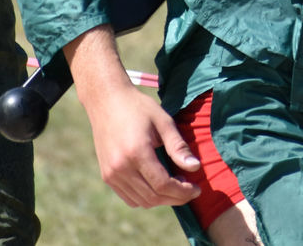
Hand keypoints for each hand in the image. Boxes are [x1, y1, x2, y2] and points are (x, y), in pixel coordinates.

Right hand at [84, 80, 202, 209]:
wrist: (106, 100)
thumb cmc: (138, 107)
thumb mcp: (163, 121)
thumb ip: (178, 146)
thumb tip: (195, 167)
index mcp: (136, 152)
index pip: (163, 184)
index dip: (182, 191)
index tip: (197, 189)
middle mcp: (120, 167)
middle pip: (153, 197)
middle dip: (176, 198)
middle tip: (190, 190)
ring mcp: (111, 174)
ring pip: (141, 201)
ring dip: (162, 200)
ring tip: (176, 186)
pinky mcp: (107, 176)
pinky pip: (129, 198)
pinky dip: (146, 198)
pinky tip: (158, 186)